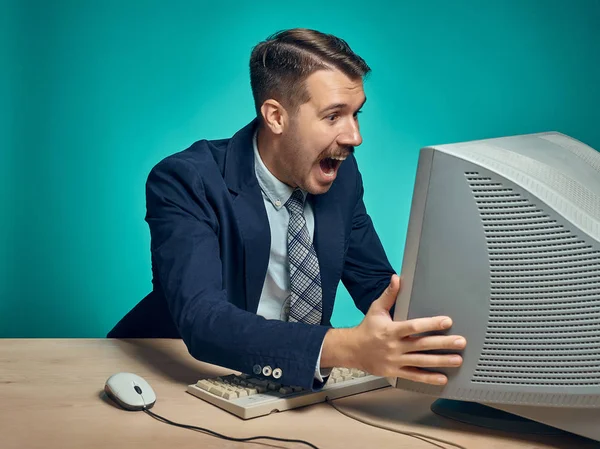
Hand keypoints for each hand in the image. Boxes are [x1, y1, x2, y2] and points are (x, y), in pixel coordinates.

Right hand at [322, 274, 466, 385]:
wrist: (351, 350)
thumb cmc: (366, 328)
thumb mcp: (376, 309)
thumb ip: (389, 295)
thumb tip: (397, 278)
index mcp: (391, 330)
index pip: (414, 326)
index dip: (431, 324)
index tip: (447, 322)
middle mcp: (394, 346)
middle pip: (422, 345)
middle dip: (443, 344)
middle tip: (460, 342)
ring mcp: (395, 361)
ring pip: (421, 362)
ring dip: (441, 361)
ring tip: (457, 360)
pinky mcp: (395, 372)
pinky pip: (414, 376)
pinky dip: (428, 378)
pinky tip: (442, 378)